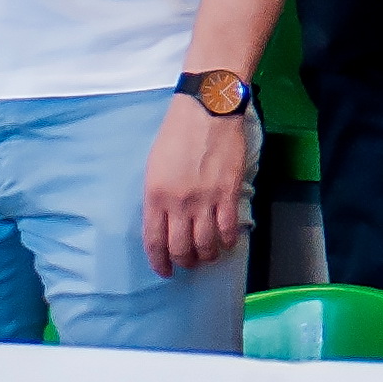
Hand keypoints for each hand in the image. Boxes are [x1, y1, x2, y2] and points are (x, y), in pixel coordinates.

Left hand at [143, 97, 252, 276]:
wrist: (207, 111)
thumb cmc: (176, 134)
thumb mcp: (154, 167)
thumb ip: (156, 197)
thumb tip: (164, 221)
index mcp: (155, 196)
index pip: (154, 241)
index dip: (159, 262)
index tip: (165, 271)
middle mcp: (178, 203)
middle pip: (180, 247)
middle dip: (184, 261)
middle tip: (189, 263)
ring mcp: (205, 199)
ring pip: (205, 243)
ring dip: (207, 255)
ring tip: (209, 255)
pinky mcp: (228, 192)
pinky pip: (228, 227)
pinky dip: (228, 240)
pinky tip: (228, 242)